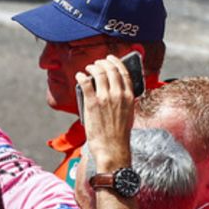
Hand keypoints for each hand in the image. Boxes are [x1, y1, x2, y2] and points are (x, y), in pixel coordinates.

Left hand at [75, 55, 135, 173]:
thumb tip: (115, 89)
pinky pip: (85, 83)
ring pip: (98, 73)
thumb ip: (124, 100)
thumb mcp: (128, 114)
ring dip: (92, 67)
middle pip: (111, 69)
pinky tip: (79, 75)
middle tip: (97, 63)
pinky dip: (81, 76)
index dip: (116, 62)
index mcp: (129, 96)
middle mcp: (119, 94)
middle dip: (103, 62)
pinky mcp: (92, 103)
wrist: (112, 148)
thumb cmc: (119, 134)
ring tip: (88, 68)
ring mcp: (105, 98)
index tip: (111, 59)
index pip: (124, 72)